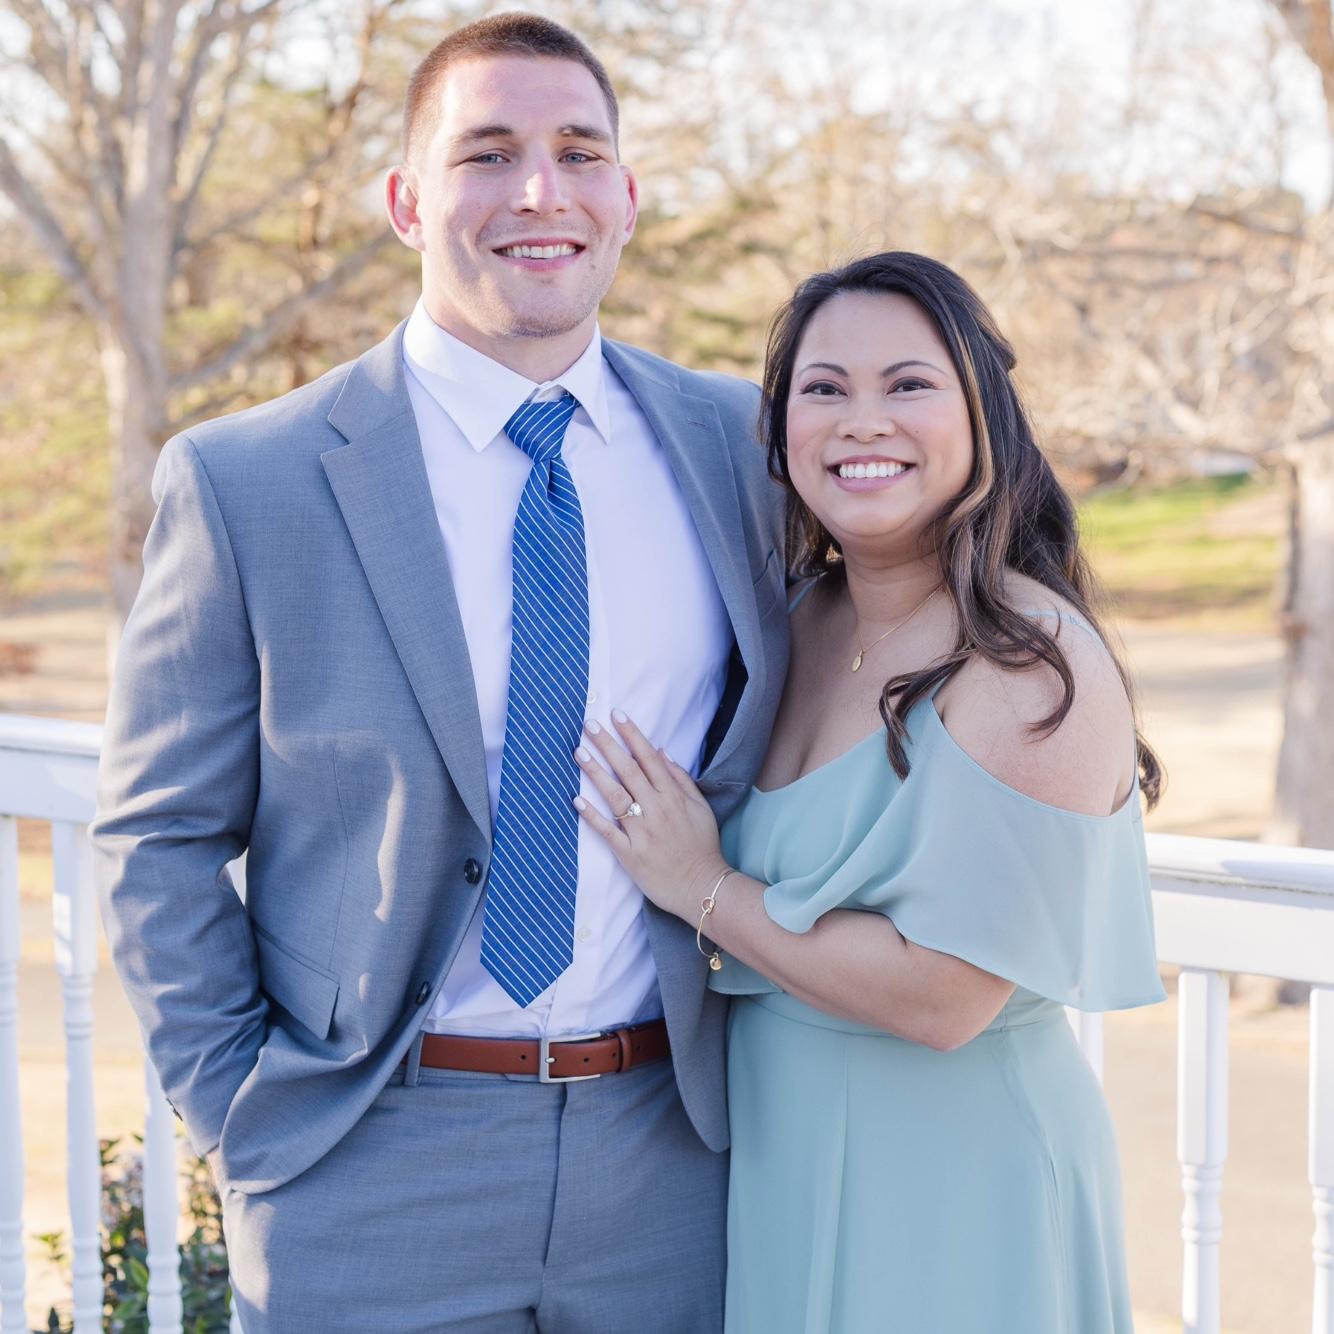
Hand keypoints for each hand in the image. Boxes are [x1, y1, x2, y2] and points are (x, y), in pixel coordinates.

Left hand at [574, 711, 729, 921]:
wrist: (703, 887)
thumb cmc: (702, 846)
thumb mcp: (701, 808)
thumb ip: (681, 779)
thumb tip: (662, 752)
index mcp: (673, 796)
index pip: (649, 758)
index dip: (632, 735)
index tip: (617, 715)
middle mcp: (657, 809)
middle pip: (628, 771)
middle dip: (608, 745)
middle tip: (590, 724)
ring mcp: (642, 831)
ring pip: (615, 796)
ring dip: (596, 773)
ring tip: (579, 752)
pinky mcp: (630, 853)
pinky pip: (608, 831)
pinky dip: (592, 816)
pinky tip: (577, 800)